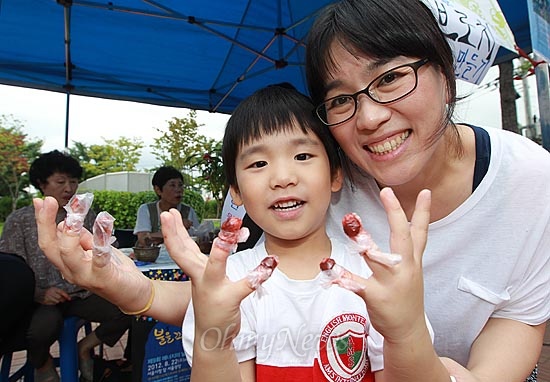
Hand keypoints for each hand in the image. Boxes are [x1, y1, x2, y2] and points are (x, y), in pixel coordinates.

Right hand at [34, 197, 150, 311]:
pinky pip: (99, 256)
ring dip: (70, 230)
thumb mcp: (94, 250)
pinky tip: (103, 221)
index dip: (42, 222)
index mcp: (67, 264)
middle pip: (50, 247)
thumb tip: (66, 224)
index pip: (48, 242)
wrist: (133, 293)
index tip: (41, 201)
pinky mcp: (103, 277)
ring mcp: (86, 275)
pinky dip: (100, 237)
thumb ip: (81, 239)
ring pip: (68, 253)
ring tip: (74, 213)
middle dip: (46, 222)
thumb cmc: (113, 270)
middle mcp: (71, 271)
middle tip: (50, 201)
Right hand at [161, 209, 256, 349]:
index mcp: (194, 271)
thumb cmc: (208, 302)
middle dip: (176, 234)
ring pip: (214, 268)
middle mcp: (200, 278)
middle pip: (185, 254)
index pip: (179, 248)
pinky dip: (258, 274)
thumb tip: (191, 236)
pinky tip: (270, 263)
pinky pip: (245, 285)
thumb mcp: (200, 276)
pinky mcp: (230, 300)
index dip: (172, 230)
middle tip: (171, 214)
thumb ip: (197, 256)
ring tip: (225, 236)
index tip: (168, 213)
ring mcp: (214, 290)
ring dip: (220, 252)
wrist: (211, 336)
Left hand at [337, 188, 430, 342]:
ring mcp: (391, 284)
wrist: (408, 331)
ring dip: (365, 242)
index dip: (423, 212)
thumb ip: (410, 246)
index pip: (420, 232)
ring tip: (352, 223)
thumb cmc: (406, 296)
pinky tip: (330, 268)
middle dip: (395, 214)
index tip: (425, 191)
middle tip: (387, 192)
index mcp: (412, 261)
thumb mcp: (413, 269)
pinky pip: (357, 283)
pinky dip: (343, 276)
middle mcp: (404, 269)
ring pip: (378, 259)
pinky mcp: (376, 297)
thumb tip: (409, 220)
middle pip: (402, 238)